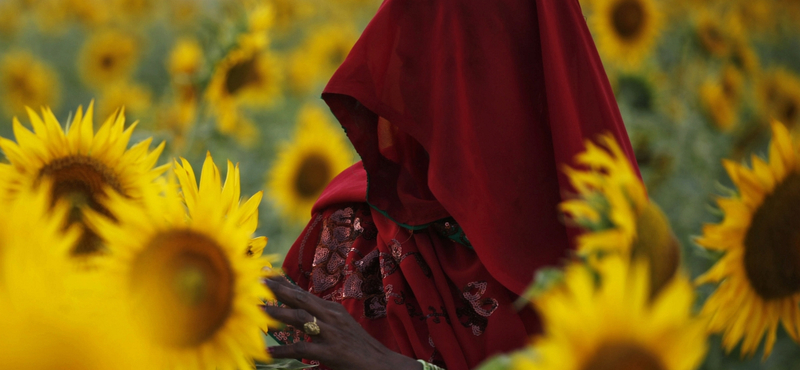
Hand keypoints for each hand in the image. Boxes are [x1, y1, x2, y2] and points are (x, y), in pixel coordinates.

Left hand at [263, 277, 422, 369]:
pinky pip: (303, 349)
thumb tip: (300, 313)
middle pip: (299, 298)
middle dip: (275, 290)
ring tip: (255, 311)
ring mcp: (332, 333)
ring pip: (299, 318)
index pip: (303, 293)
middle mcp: (331, 316)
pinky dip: (284, 350)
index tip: (264, 273)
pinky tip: (269, 352)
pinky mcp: (331, 352)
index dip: (283, 283)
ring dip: (275, 314)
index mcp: (332, 310)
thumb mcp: (341, 328)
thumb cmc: (359, 348)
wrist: (383, 364)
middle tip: (255, 282)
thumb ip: (321, 319)